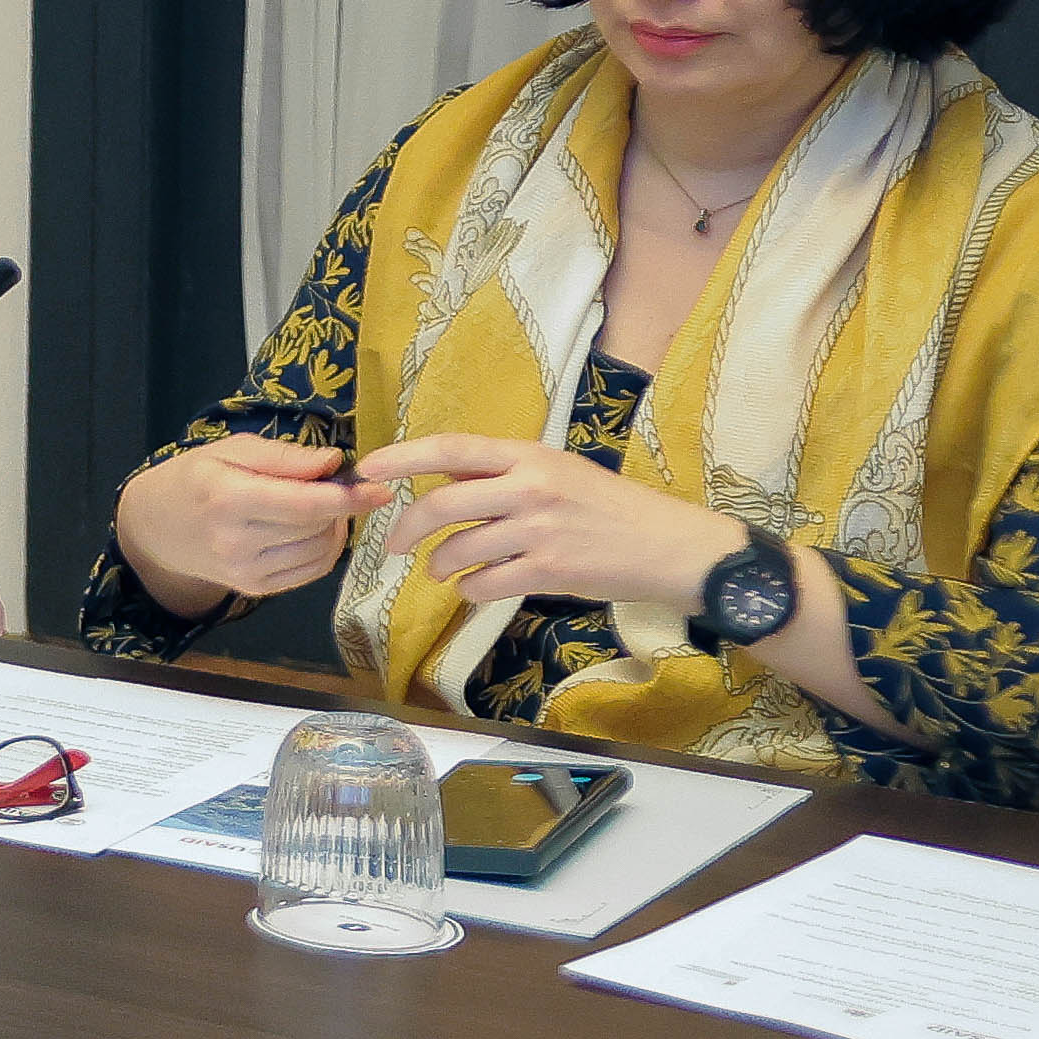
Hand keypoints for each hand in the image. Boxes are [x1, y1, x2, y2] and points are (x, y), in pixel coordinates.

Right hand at [110, 432, 356, 611]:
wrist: (155, 528)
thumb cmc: (193, 479)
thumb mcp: (229, 451)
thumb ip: (282, 456)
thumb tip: (335, 463)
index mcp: (226, 499)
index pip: (302, 505)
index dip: (346, 498)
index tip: (379, 489)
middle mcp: (236, 541)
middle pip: (316, 527)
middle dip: (339, 506)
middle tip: (334, 487)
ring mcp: (246, 571)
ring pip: (320, 552)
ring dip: (335, 528)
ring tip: (322, 508)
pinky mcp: (256, 589)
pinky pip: (312, 571)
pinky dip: (326, 550)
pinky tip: (314, 531)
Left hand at [358, 434, 752, 611]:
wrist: (671, 546)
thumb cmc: (611, 506)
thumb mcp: (558, 471)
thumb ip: (504, 473)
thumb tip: (443, 477)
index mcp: (528, 455)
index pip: (450, 449)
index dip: (401, 457)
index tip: (367, 470)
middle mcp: (530, 487)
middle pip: (441, 505)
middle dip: (407, 528)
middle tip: (393, 544)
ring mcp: (539, 530)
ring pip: (459, 549)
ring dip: (439, 565)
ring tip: (440, 569)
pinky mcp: (550, 570)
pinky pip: (485, 583)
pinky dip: (470, 589)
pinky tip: (474, 587)